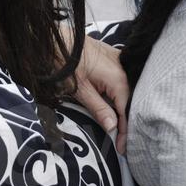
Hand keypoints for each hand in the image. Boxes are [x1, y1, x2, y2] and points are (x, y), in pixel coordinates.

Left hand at [61, 24, 130, 153]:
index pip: (128, 111)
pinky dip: (120, 96)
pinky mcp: (114, 58)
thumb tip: (113, 128)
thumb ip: (99, 109)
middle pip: (131, 102)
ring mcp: (121, 62)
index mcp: (119, 79)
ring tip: (121, 129)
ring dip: (124, 110)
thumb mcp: (80, 90)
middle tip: (122, 142)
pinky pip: (123, 81)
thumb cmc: (64, 62)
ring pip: (128, 92)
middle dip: (127, 122)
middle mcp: (124, 70)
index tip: (121, 148)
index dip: (125, 132)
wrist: (54, 37)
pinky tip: (116, 106)